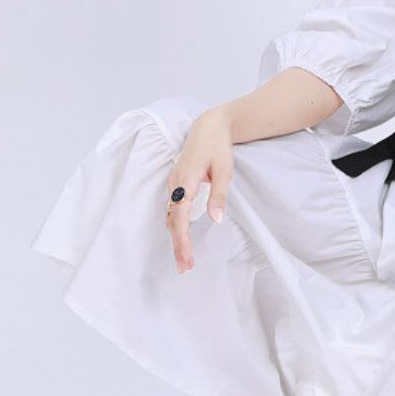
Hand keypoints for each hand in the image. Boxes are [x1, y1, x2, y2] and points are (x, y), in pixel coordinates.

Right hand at [165, 108, 233, 273]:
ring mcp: (173, 186)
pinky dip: (176, 228)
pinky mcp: (176, 186)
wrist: (208, 127)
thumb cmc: (217, 147)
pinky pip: (172, 211)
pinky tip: (182, 240)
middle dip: (178, 246)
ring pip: (170, 218)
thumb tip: (215, 220)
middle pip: (171, 222)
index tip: (188, 257)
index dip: (182, 239)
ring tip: (184, 260)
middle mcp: (175, 185)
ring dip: (176, 239)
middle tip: (185, 268)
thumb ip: (218, 195)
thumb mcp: (224, 170)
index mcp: (185, 181)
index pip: (179, 217)